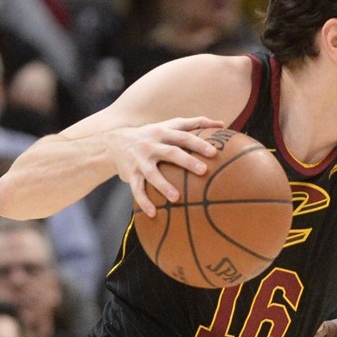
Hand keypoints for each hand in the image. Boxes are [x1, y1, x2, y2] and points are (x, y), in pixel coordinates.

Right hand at [106, 116, 223, 216]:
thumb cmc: (152, 134)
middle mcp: (151, 145)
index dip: (198, 143)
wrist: (114, 141)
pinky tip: (153, 213)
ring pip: (152, 173)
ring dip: (163, 185)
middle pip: (171, 152)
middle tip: (203, 170)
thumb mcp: (169, 125)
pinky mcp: (132, 174)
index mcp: (163, 132)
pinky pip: (137, 189)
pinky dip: (144, 201)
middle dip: (187, 161)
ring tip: (176, 198)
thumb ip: (194, 123)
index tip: (214, 152)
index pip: (183, 136)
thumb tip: (222, 124)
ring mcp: (141, 160)